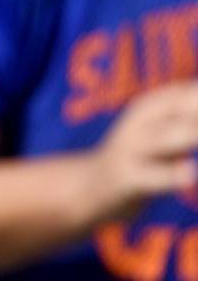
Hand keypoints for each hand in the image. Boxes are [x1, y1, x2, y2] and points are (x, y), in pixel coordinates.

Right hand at [89, 81, 197, 219]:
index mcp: (155, 104)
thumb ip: (191, 118)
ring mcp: (131, 148)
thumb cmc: (144, 157)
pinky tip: (190, 174)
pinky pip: (155, 176)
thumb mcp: (167, 130)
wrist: (92, 189)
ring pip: (172, 137)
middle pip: (188, 109)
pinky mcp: (126, 178)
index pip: (193, 92)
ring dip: (194, 135)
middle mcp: (141, 120)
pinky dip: (174, 175)